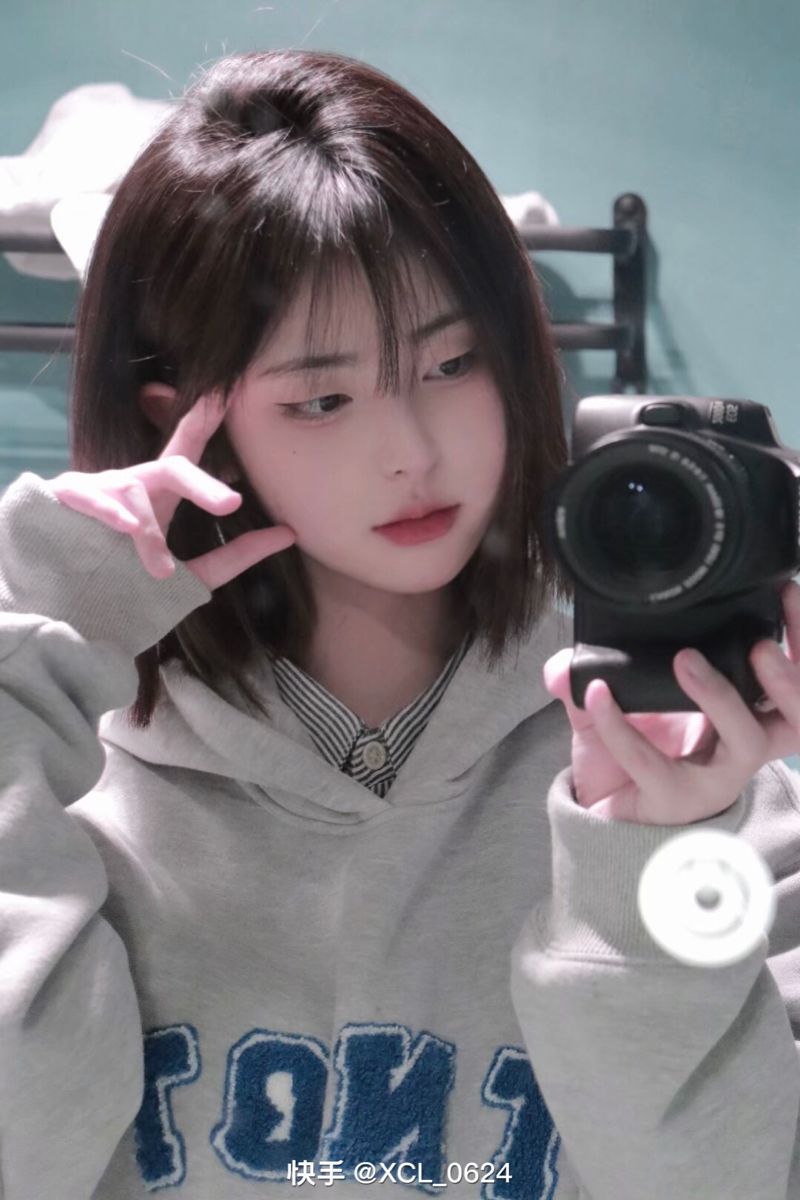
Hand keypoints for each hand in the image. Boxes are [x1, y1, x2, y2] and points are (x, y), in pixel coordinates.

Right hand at [51, 392, 296, 589]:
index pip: (186, 452)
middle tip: (231, 504)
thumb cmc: (131, 585)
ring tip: (159, 570)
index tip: (225, 392)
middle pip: (172, 468)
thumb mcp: (193, 575)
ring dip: (148, 535)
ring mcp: (98, 491)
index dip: (203, 419)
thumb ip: (237, 555)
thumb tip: (290, 532)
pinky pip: (88, 497)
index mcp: (160, 497)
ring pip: (133, 493)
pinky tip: (126, 527)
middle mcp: (132, 485)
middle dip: (201, 484)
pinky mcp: (65, 503)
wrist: (71, 612)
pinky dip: (107, 511)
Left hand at [543, 580, 799, 823]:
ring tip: (687, 661)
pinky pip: (652, 761)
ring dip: (724, 697)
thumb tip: (567, 660)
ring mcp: (716, 777)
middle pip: (798, 716)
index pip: (794, 681)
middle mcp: (745, 747)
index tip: (786, 592)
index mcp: (749, 716)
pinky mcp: (675, 799)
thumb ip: (605, 672)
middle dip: (790, 678)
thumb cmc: (633, 763)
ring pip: (748, 741)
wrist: (606, 824)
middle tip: (761, 643)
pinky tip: (597, 695)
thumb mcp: (626, 705)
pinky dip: (620, 726)